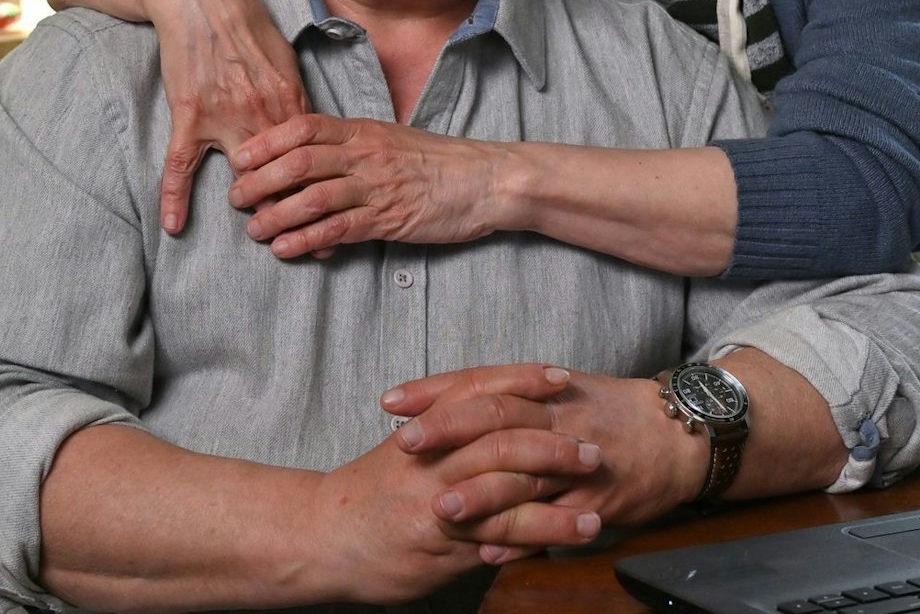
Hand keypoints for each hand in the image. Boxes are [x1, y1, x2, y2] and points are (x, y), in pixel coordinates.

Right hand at [143, 0, 307, 233]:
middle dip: (303, 213)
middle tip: (316, 247)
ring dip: (258, 210)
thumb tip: (312, 130)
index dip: (328, 192)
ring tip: (269, 241)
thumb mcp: (283, 59)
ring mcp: (225, 116)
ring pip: (246, 176)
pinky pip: (181, 163)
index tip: (342, 220)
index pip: (314, 159)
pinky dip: (176, 196)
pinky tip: (174, 226)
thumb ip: (294, 98)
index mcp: (289, 100)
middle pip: (288, 176)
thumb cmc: (245, 25)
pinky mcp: (190, 113)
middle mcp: (263, 113)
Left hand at [232, 116, 511, 256]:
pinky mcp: (389, 219)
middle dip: (259, 182)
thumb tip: (308, 159)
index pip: (302, 128)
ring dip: (275, 216)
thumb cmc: (438, 161)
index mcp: (363, 130)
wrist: (486, 181)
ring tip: (254, 230)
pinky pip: (338, 229)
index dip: (265, 143)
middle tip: (236, 199)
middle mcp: (365, 154)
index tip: (238, 159)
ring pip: (312, 198)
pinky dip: (307, 240)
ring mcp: (376, 187)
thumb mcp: (390, 140)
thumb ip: (352, 146)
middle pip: (297, 163)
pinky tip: (286, 249)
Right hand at [307, 371, 603, 600]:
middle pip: (503, 437)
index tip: (562, 377)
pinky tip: (570, 537)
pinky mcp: (443, 542)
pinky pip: (499, 536)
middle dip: (554, 442)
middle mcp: (434, 458)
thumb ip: (445, 431)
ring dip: (559, 495)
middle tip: (593, 448)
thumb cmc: (367, 494)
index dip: (523, 380)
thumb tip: (493, 418)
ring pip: (508, 488)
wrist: (322, 536)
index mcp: (426, 427)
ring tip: (597, 502)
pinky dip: (539, 535)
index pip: (480, 390)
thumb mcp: (404, 449)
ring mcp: (439, 500)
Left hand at [385, 364, 706, 534]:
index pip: (480, 382)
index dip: (435, 390)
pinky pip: (555, 523)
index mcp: (544, 389)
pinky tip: (489, 553)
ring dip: (481, 494)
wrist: (678, 436)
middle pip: (496, 418)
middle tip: (405, 446)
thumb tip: (449, 402)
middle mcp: (558, 418)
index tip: (392, 401)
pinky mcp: (598, 501)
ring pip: (525, 474)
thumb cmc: (611, 412)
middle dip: (447, 431)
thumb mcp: (561, 391)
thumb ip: (509, 396)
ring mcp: (579, 461)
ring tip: (440, 510)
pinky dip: (521, 539)